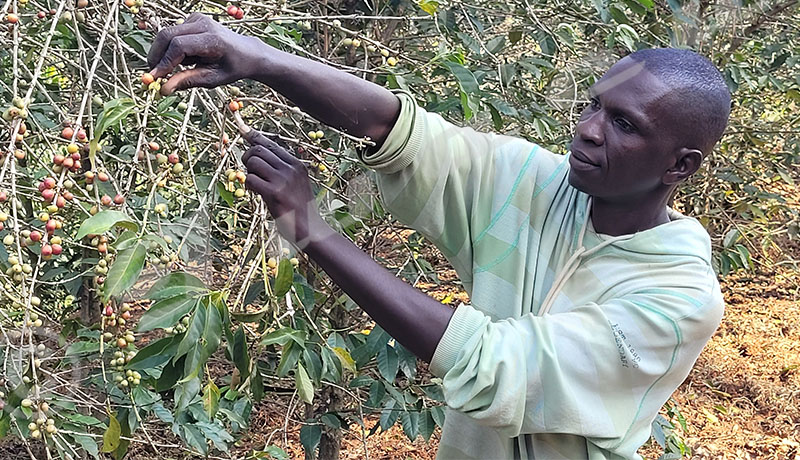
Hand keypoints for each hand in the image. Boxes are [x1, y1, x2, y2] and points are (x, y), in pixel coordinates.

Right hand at [147, 13, 265, 94]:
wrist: (246, 52)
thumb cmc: (231, 67)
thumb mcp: (213, 79)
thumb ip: (188, 81)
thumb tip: (164, 89)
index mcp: (212, 39)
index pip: (179, 46)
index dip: (164, 62)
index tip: (155, 77)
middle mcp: (204, 24)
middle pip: (167, 35)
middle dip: (156, 55)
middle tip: (153, 74)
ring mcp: (197, 19)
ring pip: (167, 34)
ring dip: (164, 53)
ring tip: (176, 69)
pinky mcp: (192, 19)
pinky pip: (173, 34)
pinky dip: (172, 49)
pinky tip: (187, 59)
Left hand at [242, 130, 331, 247]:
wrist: (310, 229)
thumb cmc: (300, 208)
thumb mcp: (297, 183)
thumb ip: (282, 169)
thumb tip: (258, 155)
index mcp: (297, 164)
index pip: (271, 144)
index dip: (254, 136)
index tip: (243, 128)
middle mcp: (290, 169)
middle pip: (258, 150)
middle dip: (248, 157)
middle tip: (250, 170)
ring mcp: (282, 180)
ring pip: (253, 162)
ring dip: (248, 172)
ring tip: (255, 184)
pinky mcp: (274, 193)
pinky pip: (251, 179)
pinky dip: (249, 185)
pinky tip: (256, 193)